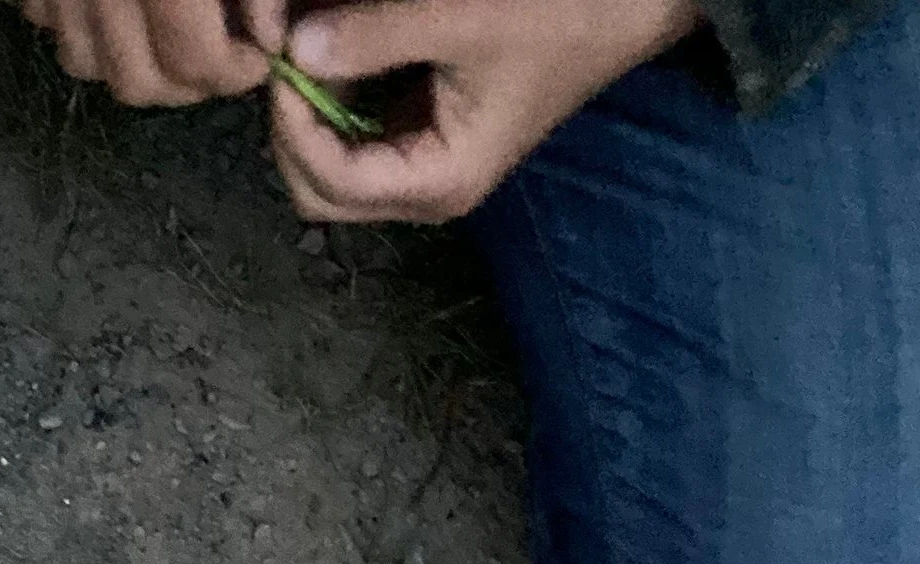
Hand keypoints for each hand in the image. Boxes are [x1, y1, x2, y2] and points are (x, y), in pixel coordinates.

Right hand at [18, 0, 267, 107]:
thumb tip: (270, 36)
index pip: (195, 61)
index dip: (233, 72)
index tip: (258, 57)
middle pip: (139, 82)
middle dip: (186, 82)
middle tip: (219, 56)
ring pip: (88, 66)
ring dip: (132, 63)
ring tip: (167, 35)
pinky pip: (49, 29)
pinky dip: (85, 32)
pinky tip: (114, 8)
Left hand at [247, 0, 700, 219]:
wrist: (630, 2)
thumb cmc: (562, 10)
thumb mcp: (462, 14)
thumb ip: (374, 33)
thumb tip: (296, 47)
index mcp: (436, 182)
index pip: (324, 179)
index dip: (292, 117)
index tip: (289, 49)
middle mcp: (424, 189)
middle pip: (316, 186)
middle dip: (293, 122)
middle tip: (293, 46)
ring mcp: (426, 161)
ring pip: (331, 156)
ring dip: (311, 102)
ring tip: (312, 33)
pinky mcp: (431, 128)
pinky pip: (359, 123)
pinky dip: (339, 86)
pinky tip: (340, 38)